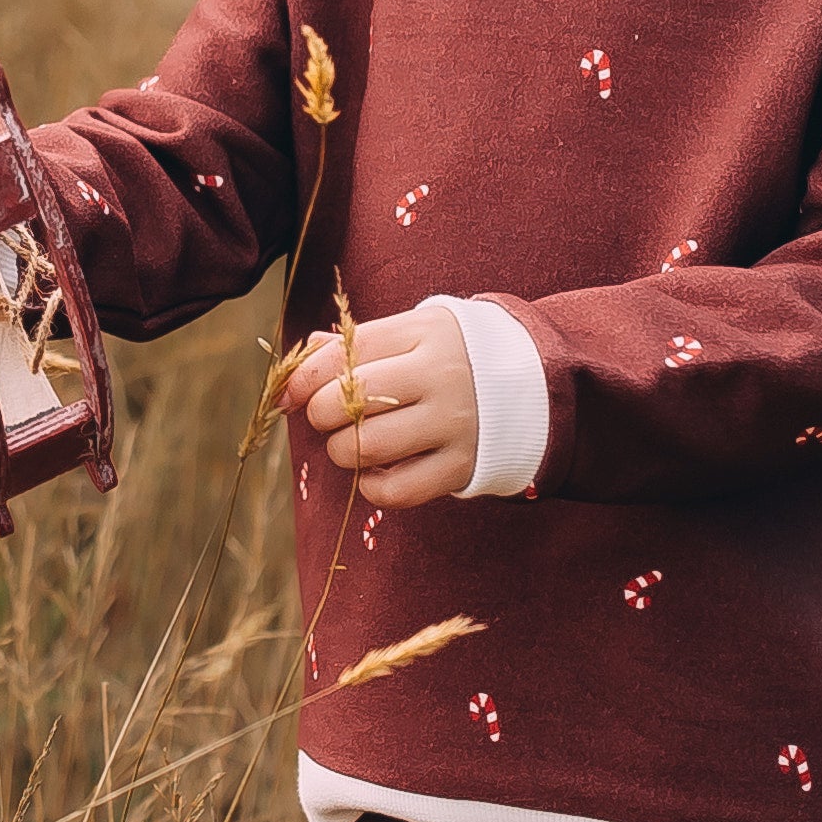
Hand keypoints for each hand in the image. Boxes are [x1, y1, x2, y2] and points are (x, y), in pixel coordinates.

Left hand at [287, 302, 477, 510]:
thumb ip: (353, 347)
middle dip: (322, 415)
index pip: (346, 353)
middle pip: (349, 400)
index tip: (290, 394)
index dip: (305, 377)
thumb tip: (291, 379)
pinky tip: (376, 472)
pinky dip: (373, 487)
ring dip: (342, 451)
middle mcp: (441, 375)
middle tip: (330, 417)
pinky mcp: (464, 465)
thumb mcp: (410, 334)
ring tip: (352, 443)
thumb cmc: (448, 357)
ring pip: (367, 447)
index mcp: (424, 332)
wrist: (530, 383)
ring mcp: (455, 422)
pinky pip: (398, 490)